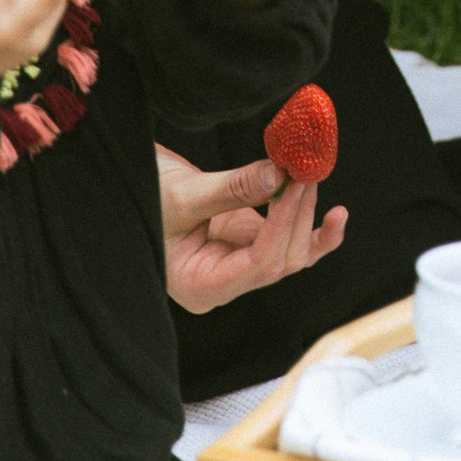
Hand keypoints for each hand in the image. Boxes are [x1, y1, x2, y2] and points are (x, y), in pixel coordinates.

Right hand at [155, 144, 347, 311]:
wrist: (126, 188)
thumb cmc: (139, 199)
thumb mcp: (183, 194)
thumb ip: (233, 189)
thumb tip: (279, 175)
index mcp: (201, 287)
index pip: (257, 264)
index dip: (280, 225)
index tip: (294, 186)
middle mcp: (224, 283)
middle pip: (279, 262)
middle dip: (298, 218)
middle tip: (307, 173)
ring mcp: (237, 264)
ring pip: (290, 253)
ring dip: (305, 216)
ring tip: (311, 176)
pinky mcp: (246, 242)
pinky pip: (286, 240)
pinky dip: (307, 224)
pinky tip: (334, 214)